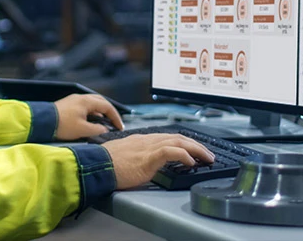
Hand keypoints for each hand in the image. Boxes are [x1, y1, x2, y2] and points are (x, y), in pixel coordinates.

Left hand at [53, 94, 123, 140]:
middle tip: (114, 122)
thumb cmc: (61, 124)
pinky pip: (84, 107)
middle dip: (109, 112)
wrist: (41, 122)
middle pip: (101, 102)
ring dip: (99, 113)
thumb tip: (105, 130)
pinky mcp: (68, 105)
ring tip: (103, 124)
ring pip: (92, 104)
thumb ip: (97, 130)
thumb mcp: (82, 130)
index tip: (119, 126)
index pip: (107, 106)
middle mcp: (81, 98)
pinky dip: (91, 114)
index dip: (115, 117)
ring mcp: (74, 100)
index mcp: (86, 101)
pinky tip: (90, 123)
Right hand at [101, 134, 215, 189]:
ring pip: (178, 141)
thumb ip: (135, 157)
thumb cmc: (104, 165)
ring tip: (207, 157)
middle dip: (195, 144)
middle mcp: (147, 140)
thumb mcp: (123, 157)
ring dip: (196, 149)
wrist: (94, 166)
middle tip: (207, 153)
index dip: (184, 142)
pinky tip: (192, 162)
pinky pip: (171, 152)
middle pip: (177, 136)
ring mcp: (148, 147)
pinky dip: (184, 155)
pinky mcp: (148, 156)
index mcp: (141, 140)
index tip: (194, 149)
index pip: (168, 137)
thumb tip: (141, 164)